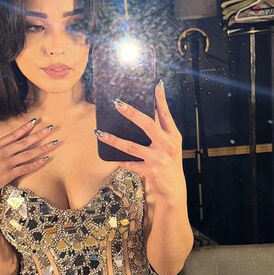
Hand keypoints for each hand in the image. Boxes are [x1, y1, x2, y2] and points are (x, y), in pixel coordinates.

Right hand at [0, 119, 57, 205]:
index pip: (13, 135)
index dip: (25, 127)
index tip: (35, 121)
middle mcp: (2, 153)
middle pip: (24, 142)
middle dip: (39, 135)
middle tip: (50, 129)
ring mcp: (6, 163)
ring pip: (28, 154)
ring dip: (43, 148)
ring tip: (54, 143)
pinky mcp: (9, 174)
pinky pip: (26, 168)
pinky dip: (36, 163)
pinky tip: (46, 159)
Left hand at [94, 80, 183, 200]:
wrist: (173, 188)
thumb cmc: (169, 162)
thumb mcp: (171, 144)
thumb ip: (162, 128)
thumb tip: (149, 108)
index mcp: (173, 136)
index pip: (166, 114)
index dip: (160, 99)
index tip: (154, 85)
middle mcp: (167, 145)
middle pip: (148, 125)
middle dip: (132, 113)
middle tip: (117, 103)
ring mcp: (158, 159)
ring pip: (132, 146)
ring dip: (114, 139)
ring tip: (100, 132)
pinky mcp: (149, 171)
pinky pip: (129, 163)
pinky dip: (119, 159)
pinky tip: (108, 155)